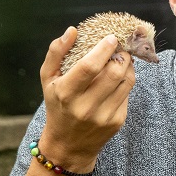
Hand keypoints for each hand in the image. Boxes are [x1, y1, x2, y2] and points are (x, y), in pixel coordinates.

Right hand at [37, 26, 135, 169]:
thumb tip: (73, 30)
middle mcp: (85, 107)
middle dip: (121, 54)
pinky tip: (119, 77)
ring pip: (126, 81)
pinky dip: (126, 80)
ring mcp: (104, 116)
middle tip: (120, 47)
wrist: (68, 145)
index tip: (112, 37)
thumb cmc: (57, 105)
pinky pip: (128, 93)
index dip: (104, 49)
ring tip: (121, 58)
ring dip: (128, 65)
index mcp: (66, 93)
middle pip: (114, 72)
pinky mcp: (117, 121)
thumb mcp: (48, 79)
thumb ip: (56, 52)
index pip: (90, 67)